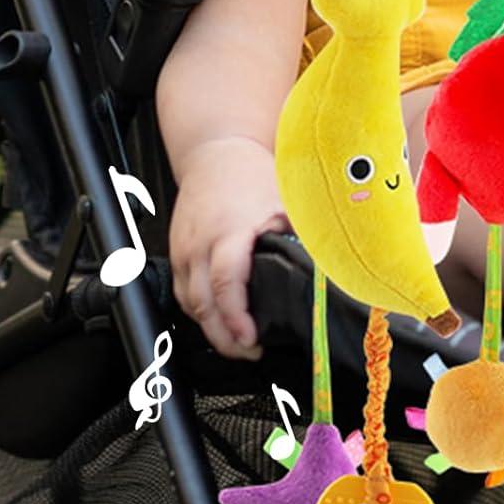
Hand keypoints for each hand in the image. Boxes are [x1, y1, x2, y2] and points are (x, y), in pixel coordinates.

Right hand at [168, 136, 288, 359]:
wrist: (214, 152)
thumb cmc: (250, 175)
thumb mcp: (284, 203)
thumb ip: (300, 236)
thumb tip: (327, 267)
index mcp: (229, 232)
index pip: (226, 282)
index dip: (236, 316)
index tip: (252, 338)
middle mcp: (200, 245)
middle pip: (202, 304)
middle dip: (224, 337)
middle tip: (250, 351)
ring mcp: (184, 251)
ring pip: (190, 304)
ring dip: (212, 329)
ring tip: (239, 342)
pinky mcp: (176, 254)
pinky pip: (183, 293)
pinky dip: (200, 312)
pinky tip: (220, 319)